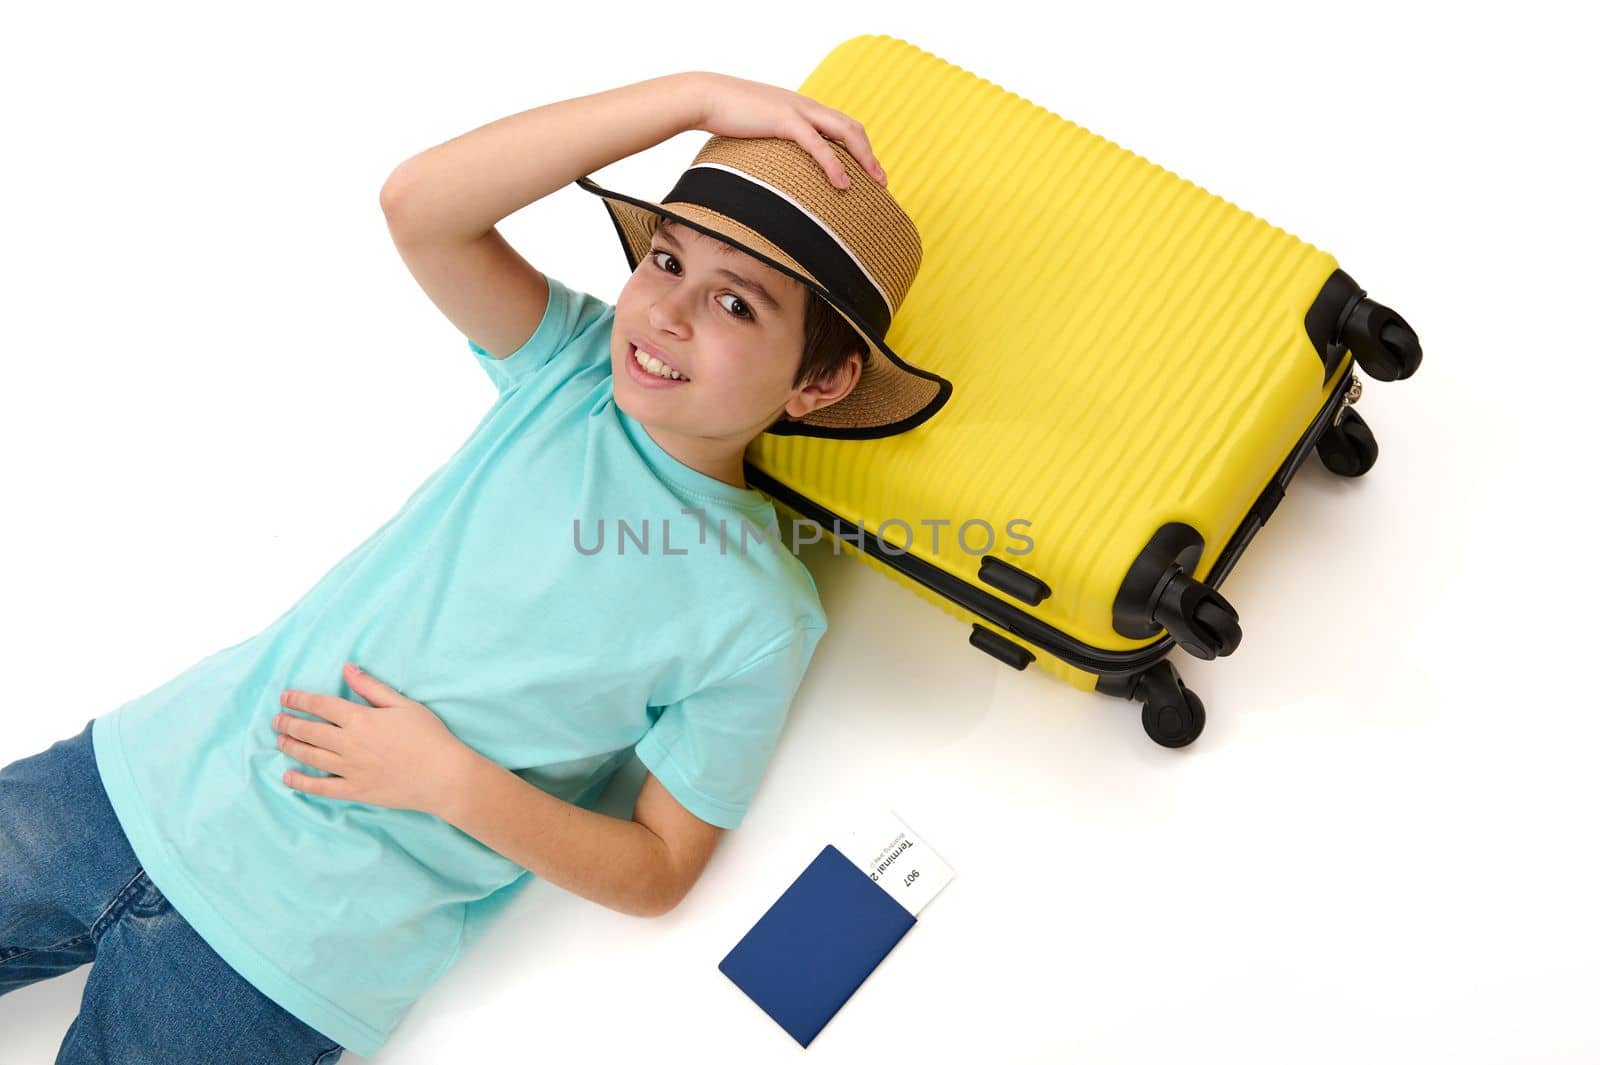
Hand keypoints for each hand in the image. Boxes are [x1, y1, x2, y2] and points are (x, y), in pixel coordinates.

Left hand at [274, 661, 467, 815]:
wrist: (443, 776)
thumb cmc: (429, 736)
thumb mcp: (403, 704)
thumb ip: (372, 687)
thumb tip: (347, 669)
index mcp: (360, 719)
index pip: (320, 705)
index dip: (299, 700)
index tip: (285, 697)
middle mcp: (348, 743)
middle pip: (310, 731)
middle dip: (290, 723)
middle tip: (277, 719)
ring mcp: (349, 769)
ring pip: (310, 756)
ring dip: (291, 747)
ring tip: (280, 740)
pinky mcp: (355, 790)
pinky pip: (321, 787)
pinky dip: (301, 782)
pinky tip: (288, 777)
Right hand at [688, 71, 887, 190]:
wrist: (706, 98)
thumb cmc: (728, 116)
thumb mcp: (759, 128)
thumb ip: (775, 140)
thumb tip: (781, 165)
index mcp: (802, 109)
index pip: (841, 125)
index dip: (859, 148)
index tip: (868, 172)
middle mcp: (806, 106)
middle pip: (851, 127)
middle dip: (869, 155)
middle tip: (881, 182)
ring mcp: (797, 111)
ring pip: (843, 131)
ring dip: (863, 157)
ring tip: (874, 182)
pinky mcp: (784, 119)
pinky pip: (817, 143)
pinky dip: (833, 163)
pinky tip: (843, 182)